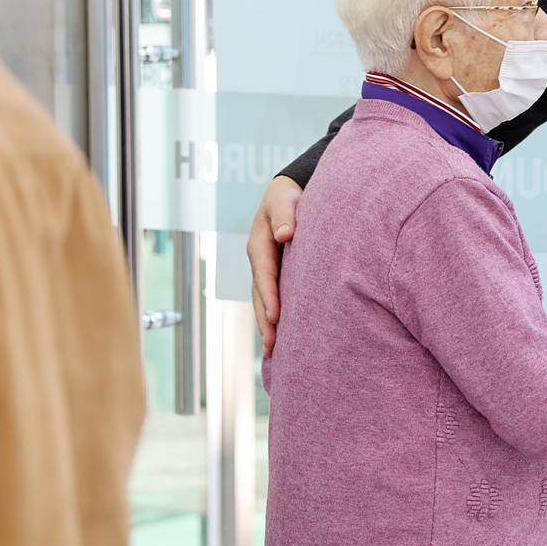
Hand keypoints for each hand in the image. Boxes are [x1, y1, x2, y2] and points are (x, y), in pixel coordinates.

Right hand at [249, 176, 303, 356]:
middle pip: (259, 294)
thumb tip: (285, 234)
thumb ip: (285, 214)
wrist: (285, 194)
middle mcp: (259, 260)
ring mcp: (265, 269)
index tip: (275, 315)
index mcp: (260, 244)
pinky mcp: (274, 273)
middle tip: (272, 345)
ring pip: (263, 300)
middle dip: (264, 320)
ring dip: (266, 324)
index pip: (264, 274)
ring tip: (272, 351)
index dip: (269, 295)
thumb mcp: (284, 199)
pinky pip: (272, 297)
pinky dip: (273, 317)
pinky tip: (280, 338)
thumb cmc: (286, 196)